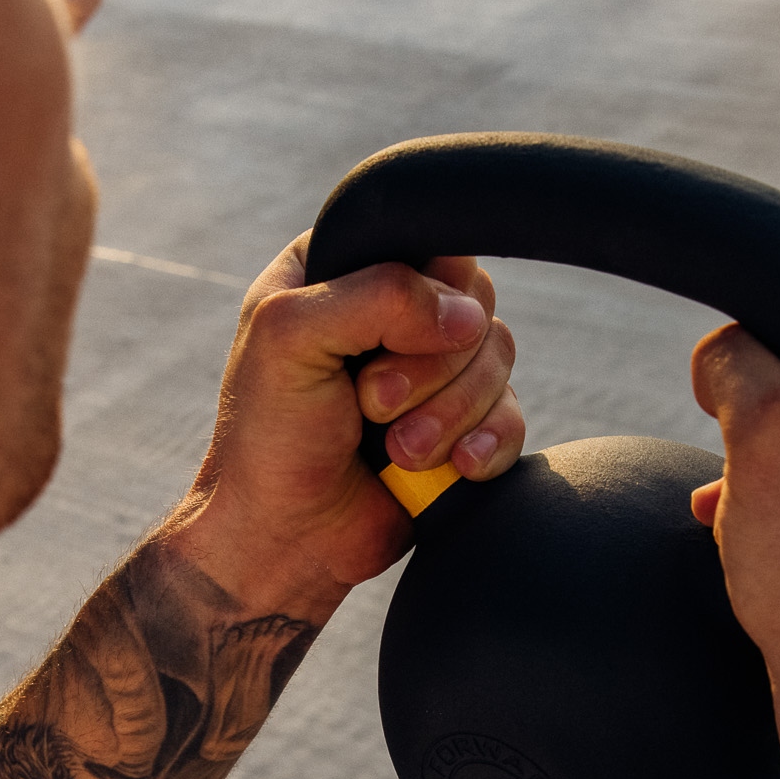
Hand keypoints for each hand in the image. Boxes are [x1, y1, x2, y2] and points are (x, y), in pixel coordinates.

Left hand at [169, 235, 525, 622]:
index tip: (385, 340)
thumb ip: (376, 297)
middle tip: (371, 406)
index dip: (425, 290)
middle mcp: (391, 313)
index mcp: (342, 269)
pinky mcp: (460, 427)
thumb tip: (466, 316)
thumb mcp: (290, 339)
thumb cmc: (268, 439)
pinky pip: (511, 414)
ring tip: (397, 452)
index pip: (426, 240)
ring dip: (450, 413)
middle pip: (472, 300)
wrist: (283, 539)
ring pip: (498, 355)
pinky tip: (453, 468)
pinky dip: (488, 443)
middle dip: (430, 366)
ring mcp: (430, 372)